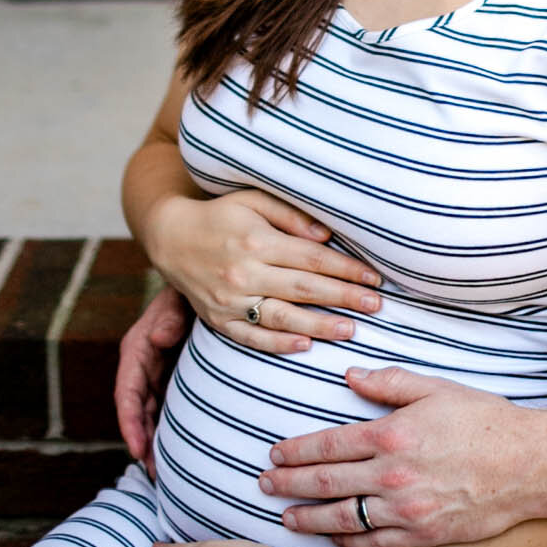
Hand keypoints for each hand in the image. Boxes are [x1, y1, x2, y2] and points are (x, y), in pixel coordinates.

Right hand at [116, 288, 187, 475]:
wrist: (210, 281)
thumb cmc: (191, 290)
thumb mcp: (179, 299)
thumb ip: (171, 316)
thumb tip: (158, 336)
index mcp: (138, 347)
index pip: (128, 390)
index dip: (130, 422)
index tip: (136, 448)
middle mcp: (143, 362)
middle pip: (136, 409)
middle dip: (141, 440)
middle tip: (152, 471)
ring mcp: (157, 370)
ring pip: (149, 411)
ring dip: (152, 440)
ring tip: (160, 472)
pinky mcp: (172, 374)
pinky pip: (164, 404)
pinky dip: (165, 427)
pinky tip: (174, 449)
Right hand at [146, 189, 383, 355]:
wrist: (170, 237)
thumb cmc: (221, 214)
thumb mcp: (254, 200)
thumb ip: (291, 215)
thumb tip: (326, 236)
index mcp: (256, 241)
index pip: (311, 258)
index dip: (346, 268)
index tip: (374, 277)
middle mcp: (243, 273)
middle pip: (303, 289)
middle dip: (344, 297)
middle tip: (377, 305)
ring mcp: (229, 300)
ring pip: (281, 317)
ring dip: (319, 325)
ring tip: (351, 330)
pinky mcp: (217, 320)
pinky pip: (250, 337)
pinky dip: (277, 344)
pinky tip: (305, 346)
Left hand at [259, 367, 544, 546]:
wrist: (530, 464)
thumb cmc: (486, 421)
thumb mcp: (437, 389)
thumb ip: (390, 383)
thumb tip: (350, 375)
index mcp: (393, 434)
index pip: (328, 444)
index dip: (296, 450)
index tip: (275, 452)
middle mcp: (393, 475)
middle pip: (325, 483)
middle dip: (288, 484)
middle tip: (265, 484)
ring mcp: (406, 510)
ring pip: (342, 518)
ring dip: (308, 519)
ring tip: (287, 517)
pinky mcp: (422, 534)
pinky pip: (373, 544)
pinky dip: (348, 542)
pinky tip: (334, 538)